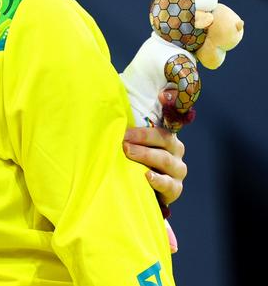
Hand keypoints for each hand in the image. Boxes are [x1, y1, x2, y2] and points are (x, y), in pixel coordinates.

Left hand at [122, 89, 186, 205]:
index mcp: (164, 135)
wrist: (133, 190)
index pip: (169, 118)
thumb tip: (108, 94)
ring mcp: (176, 170)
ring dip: (147, 155)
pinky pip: (170, 185)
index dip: (170, 104)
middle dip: (144, 136)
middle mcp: (174, 150)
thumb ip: (123, 122)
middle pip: (165, 139)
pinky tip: (147, 176)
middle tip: (123, 138)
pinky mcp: (174, 189)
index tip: (161, 95)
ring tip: (129, 153)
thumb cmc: (127, 160)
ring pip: (166, 160)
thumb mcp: (126, 140)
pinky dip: (159, 181)